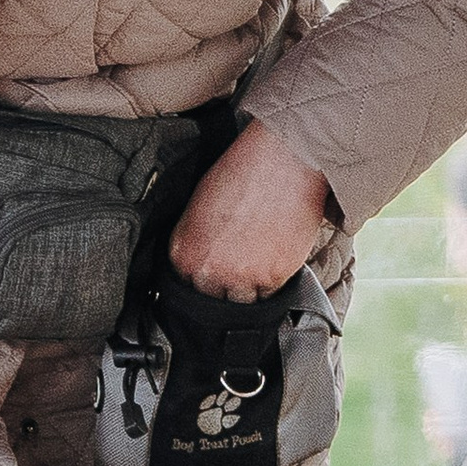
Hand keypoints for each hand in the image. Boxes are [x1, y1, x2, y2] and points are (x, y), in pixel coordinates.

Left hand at [167, 121, 328, 300]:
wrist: (282, 159)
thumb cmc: (243, 172)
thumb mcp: (200, 206)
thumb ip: (196, 242)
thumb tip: (202, 264)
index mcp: (184, 251)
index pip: (184, 288)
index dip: (201, 283)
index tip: (214, 278)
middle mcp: (208, 270)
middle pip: (211, 303)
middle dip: (223, 291)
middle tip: (237, 272)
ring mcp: (240, 277)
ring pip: (241, 306)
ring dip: (248, 291)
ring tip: (257, 265)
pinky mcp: (272, 277)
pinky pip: (270, 297)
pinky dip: (272, 284)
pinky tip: (273, 259)